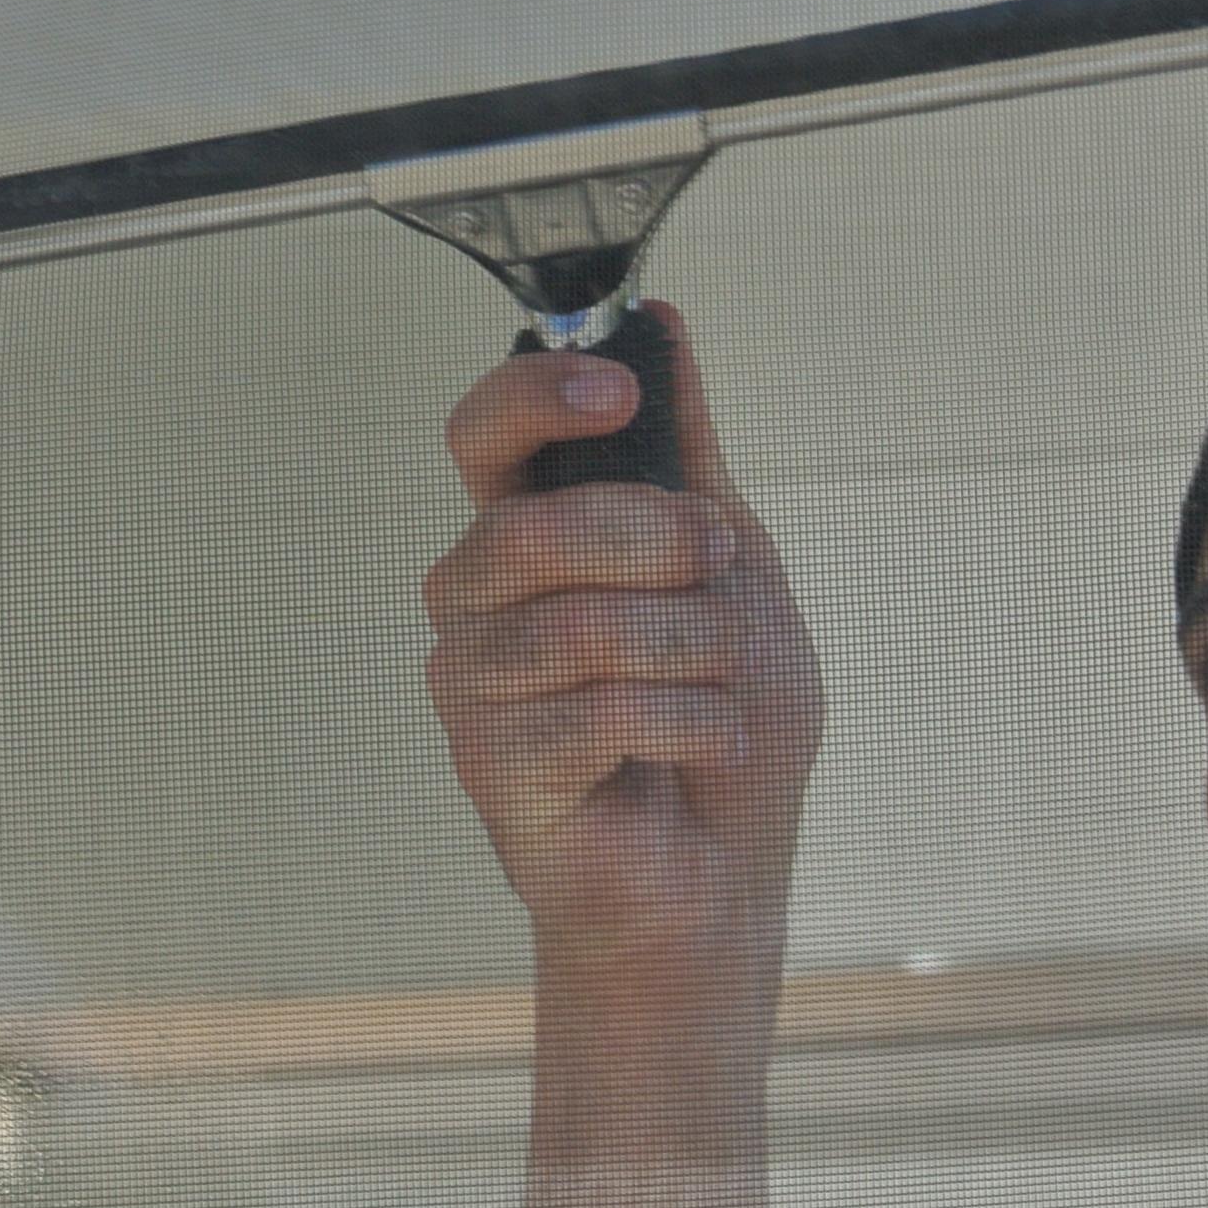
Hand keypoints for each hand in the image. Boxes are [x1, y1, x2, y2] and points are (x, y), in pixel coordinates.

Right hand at [423, 305, 826, 973]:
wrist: (720, 881)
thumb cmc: (717, 730)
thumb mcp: (732, 567)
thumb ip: (686, 456)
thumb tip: (661, 327)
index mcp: (526, 539)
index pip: (484, 435)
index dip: (537, 396)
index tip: (618, 390)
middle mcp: (478, 603)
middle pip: (536, 527)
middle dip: (661, 542)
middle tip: (721, 571)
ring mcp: (475, 687)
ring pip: (580, 623)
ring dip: (695, 648)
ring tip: (723, 683)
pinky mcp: (495, 767)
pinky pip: (599, 711)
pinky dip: (689, 723)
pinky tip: (705, 744)